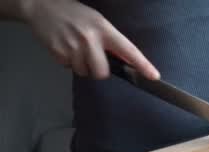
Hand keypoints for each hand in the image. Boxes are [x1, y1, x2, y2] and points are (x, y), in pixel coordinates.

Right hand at [22, 0, 158, 79]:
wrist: (42, 6)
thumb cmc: (75, 14)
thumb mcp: (97, 22)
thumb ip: (111, 41)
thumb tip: (127, 62)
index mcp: (104, 29)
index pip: (128, 50)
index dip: (142, 65)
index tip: (154, 76)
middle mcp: (90, 39)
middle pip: (102, 72)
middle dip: (99, 70)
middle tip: (93, 58)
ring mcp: (73, 47)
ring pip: (84, 72)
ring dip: (82, 65)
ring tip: (76, 48)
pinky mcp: (58, 53)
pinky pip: (69, 68)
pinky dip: (68, 61)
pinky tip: (65, 47)